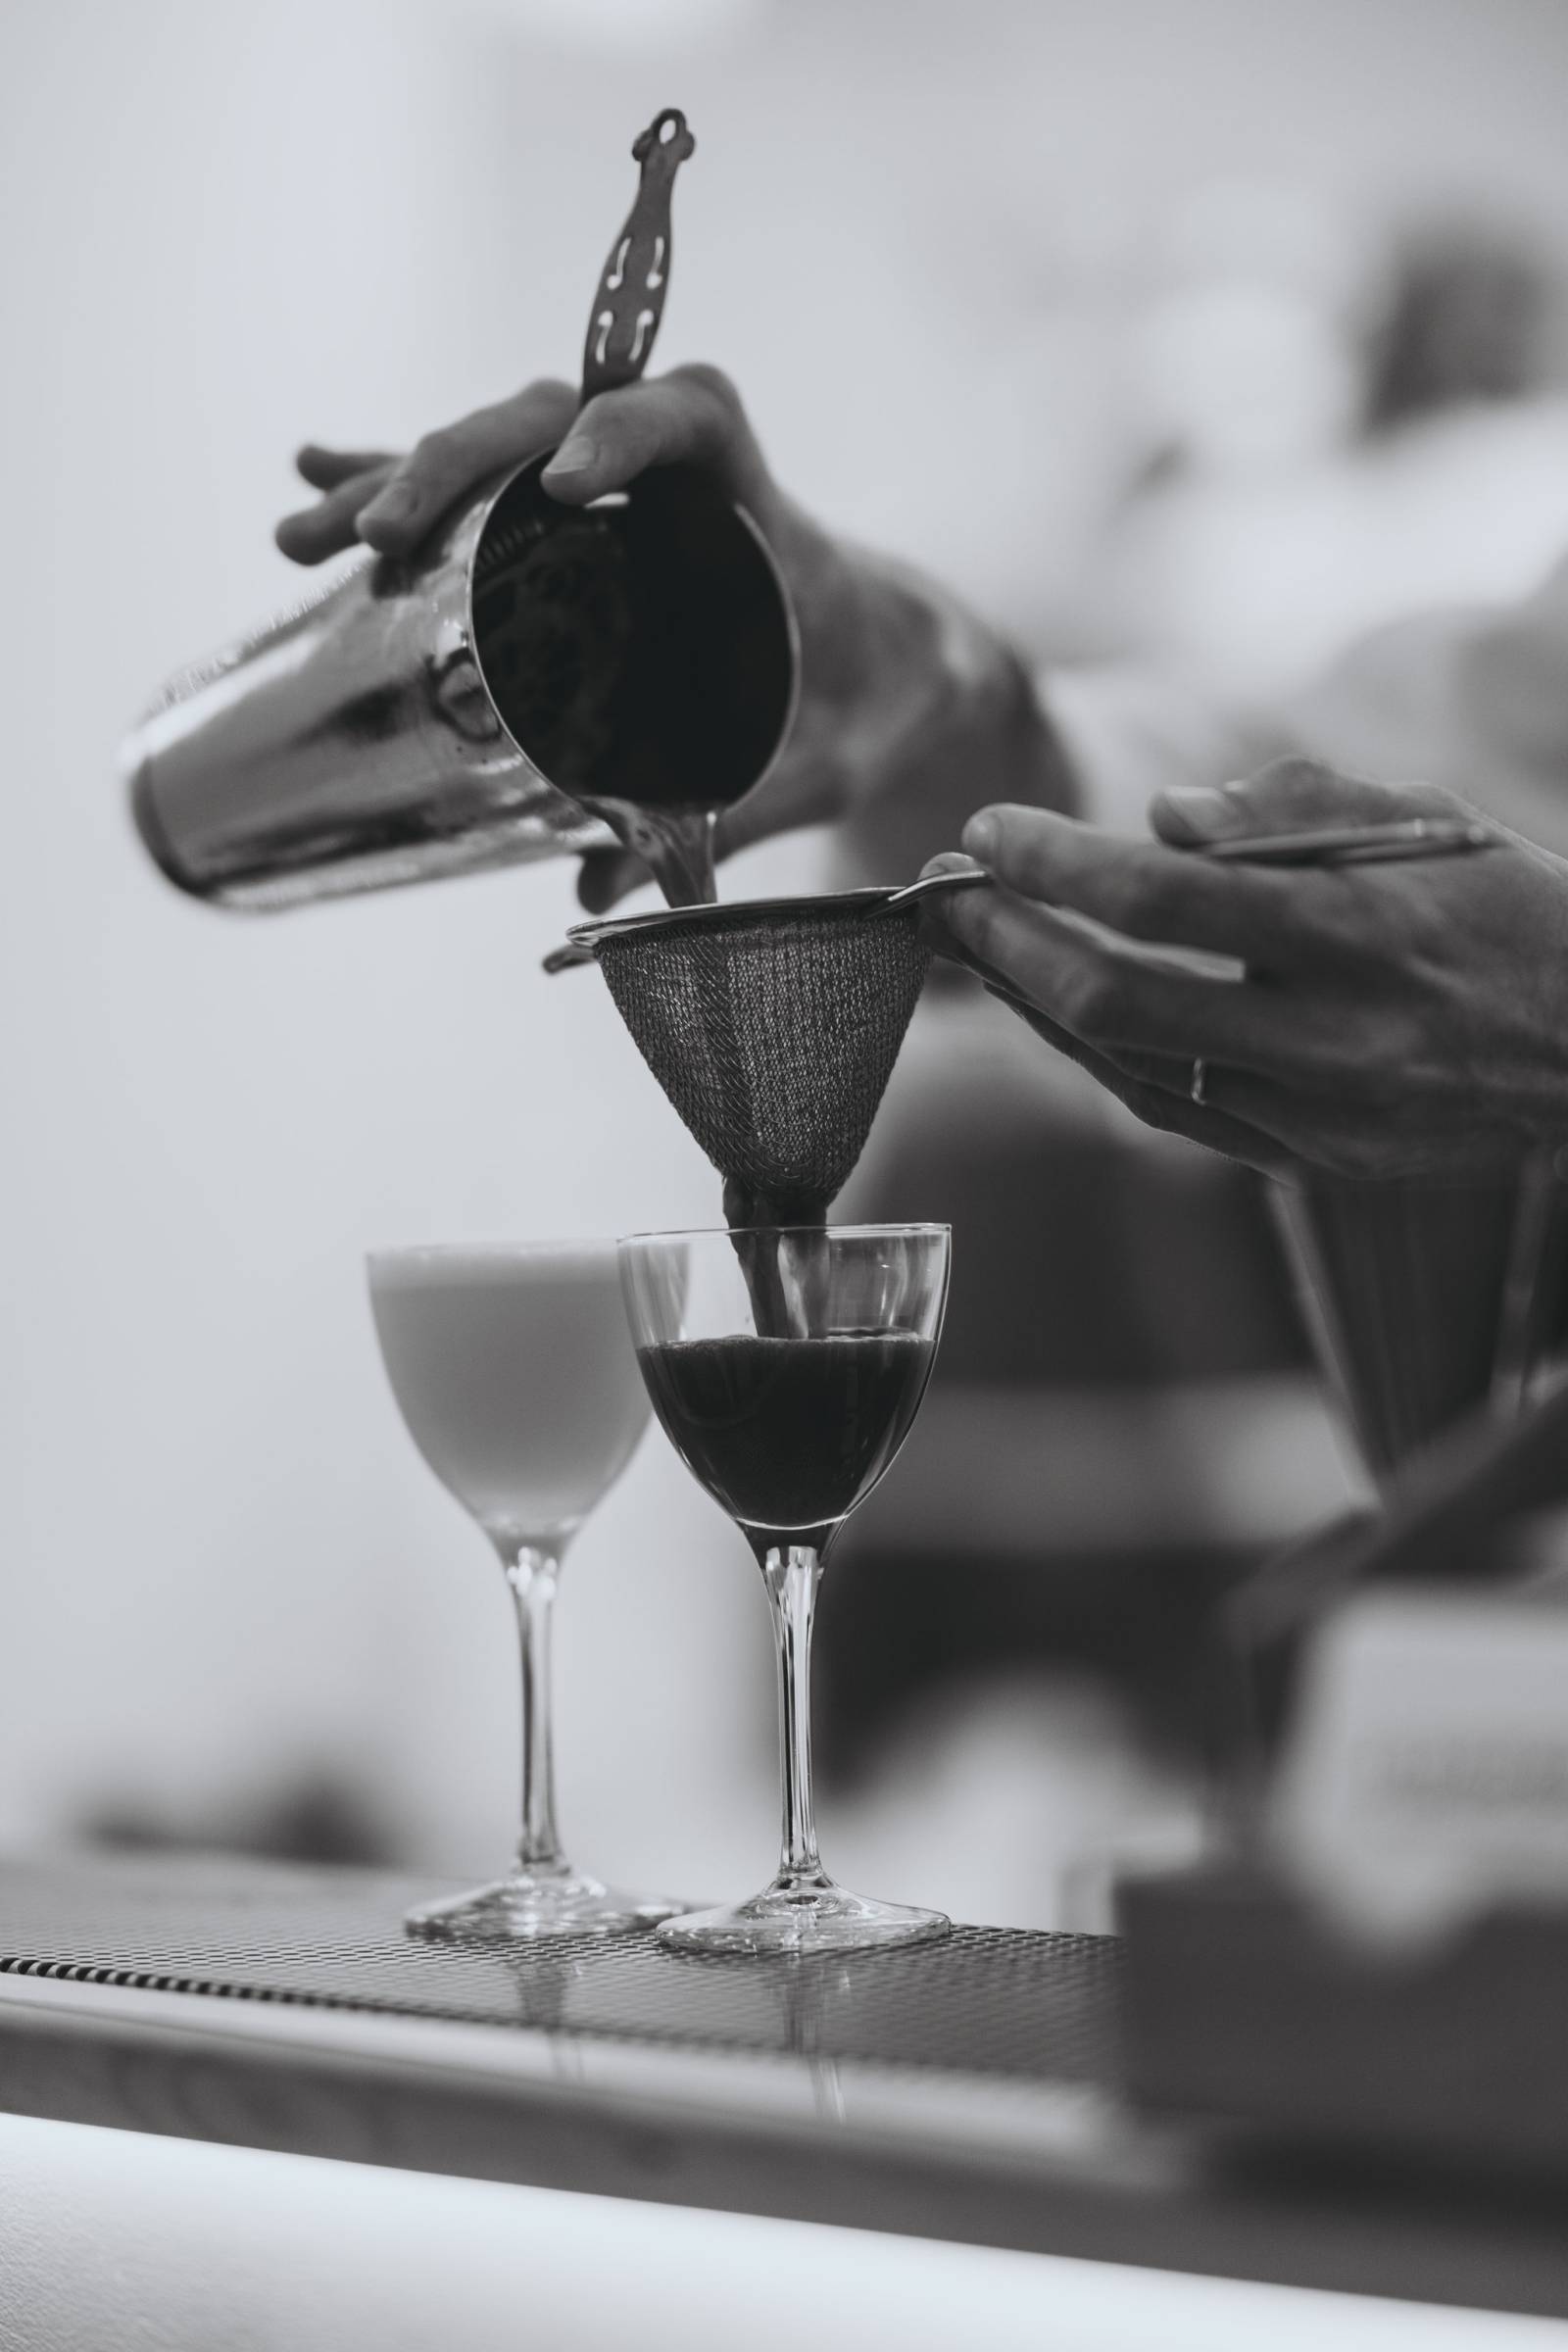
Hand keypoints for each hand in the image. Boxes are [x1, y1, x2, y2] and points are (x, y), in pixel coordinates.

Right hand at [275, 371, 1068, 910]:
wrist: (893, 664)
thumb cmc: (871, 699)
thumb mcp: (822, 764)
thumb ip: (734, 819)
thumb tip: (598, 895)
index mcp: (757, 503)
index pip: (691, 418)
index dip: (624, 428)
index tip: (564, 484)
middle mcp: (675, 477)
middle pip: (550, 422)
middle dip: (450, 464)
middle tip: (375, 533)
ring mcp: (617, 495)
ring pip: (495, 461)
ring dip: (393, 482)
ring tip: (302, 534)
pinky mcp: (581, 528)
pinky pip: (483, 498)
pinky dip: (404, 492)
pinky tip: (313, 493)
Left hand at [923, 757, 1567, 1179]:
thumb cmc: (1509, 910)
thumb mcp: (1419, 822)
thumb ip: (1284, 808)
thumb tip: (1155, 817)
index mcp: (1356, 930)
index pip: (1158, 896)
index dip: (1052, 863)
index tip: (990, 830)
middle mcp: (1328, 1033)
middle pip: (1115, 999)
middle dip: (1007, 944)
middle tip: (945, 894)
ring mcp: (1315, 1111)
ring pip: (1128, 1068)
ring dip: (1035, 1006)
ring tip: (978, 946)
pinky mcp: (1311, 1160)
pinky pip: (1175, 1109)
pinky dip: (1103, 1059)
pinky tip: (1054, 1012)